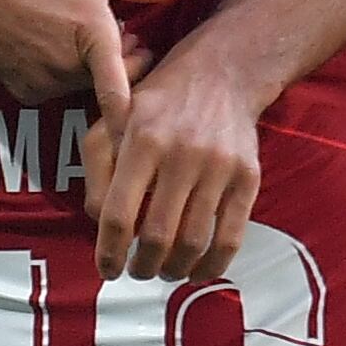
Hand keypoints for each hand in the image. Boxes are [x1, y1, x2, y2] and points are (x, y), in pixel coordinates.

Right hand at [0, 0, 197, 106]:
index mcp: (92, 36)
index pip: (120, 94)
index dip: (138, 120)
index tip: (154, 139)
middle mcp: (67, 68)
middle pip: (112, 81)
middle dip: (125, 63)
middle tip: (126, 32)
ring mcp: (42, 84)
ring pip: (85, 86)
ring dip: (93, 68)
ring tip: (85, 32)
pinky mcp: (23, 93)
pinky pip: (58, 90)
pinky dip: (64, 73)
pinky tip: (54, 43)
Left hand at [84, 35, 264, 282]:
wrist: (223, 72)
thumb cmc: (158, 101)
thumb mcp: (114, 119)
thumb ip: (98, 168)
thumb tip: (99, 224)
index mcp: (142, 140)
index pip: (118, 213)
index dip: (109, 251)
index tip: (107, 270)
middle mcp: (181, 154)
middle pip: (158, 235)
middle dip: (143, 266)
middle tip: (138, 272)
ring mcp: (218, 167)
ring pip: (194, 242)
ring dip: (175, 269)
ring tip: (165, 271)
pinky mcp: (247, 177)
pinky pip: (231, 236)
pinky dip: (213, 265)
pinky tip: (197, 271)